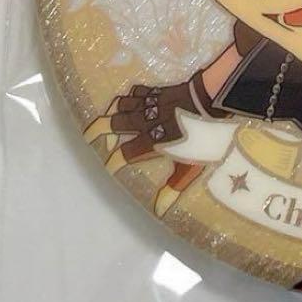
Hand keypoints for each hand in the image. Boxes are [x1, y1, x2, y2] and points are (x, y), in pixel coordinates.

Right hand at [84, 73, 222, 173]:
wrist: (212, 100)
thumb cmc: (203, 137)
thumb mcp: (191, 167)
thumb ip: (173, 186)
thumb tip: (159, 210)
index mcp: (150, 142)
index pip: (124, 154)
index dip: (114, 162)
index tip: (110, 167)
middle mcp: (145, 123)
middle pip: (114, 123)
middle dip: (98, 130)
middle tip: (88, 136)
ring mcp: (151, 104)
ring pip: (122, 105)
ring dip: (112, 112)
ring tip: (108, 119)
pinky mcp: (159, 90)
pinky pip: (137, 91)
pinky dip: (129, 97)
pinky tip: (130, 102)